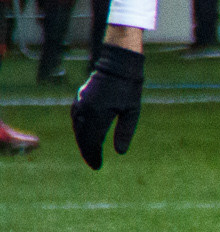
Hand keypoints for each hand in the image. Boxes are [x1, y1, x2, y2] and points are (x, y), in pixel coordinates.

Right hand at [71, 43, 145, 169]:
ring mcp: (80, 103)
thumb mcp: (132, 112)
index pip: (93, 141)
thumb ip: (125, 132)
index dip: (94, 155)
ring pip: (77, 128)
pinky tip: (84, 138)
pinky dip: (79, 131)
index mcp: (98, 114)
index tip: (98, 167)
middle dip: (88, 152)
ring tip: (90, 154)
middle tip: (94, 164)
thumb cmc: (129, 88)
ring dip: (82, 142)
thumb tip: (119, 153)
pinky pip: (76, 119)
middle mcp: (85, 110)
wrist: (117, 65)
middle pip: (83, 137)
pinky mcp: (79, 99)